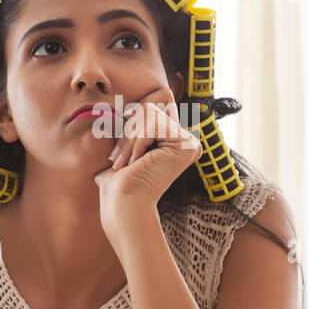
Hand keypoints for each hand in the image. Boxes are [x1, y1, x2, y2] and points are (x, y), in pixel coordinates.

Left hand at [93, 85, 201, 241]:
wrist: (123, 202)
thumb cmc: (118, 179)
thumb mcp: (123, 145)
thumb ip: (131, 126)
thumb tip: (125, 107)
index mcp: (173, 140)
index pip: (150, 108)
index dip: (130, 122)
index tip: (119, 150)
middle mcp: (186, 141)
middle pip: (150, 108)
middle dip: (128, 132)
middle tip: (119, 159)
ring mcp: (189, 142)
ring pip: (150, 113)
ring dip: (130, 138)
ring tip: (126, 162)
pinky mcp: (187, 145)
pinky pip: (154, 124)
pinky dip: (138, 141)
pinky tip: (137, 161)